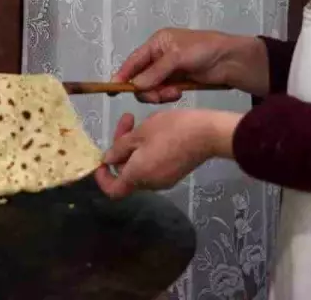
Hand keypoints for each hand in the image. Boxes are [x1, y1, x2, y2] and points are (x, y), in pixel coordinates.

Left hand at [94, 109, 240, 198]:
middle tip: (128, 120)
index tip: (102, 160)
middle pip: (127, 172)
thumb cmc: (171, 130)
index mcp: (137, 175)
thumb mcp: (141, 133)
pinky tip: (157, 131)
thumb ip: (120, 148)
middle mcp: (150, 184)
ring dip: (136, 147)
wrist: (208, 133)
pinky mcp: (176, 173)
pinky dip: (149, 151)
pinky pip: (154, 165)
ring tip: (143, 122)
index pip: (113, 190)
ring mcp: (165, 179)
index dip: (103, 178)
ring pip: (140, 167)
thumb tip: (108, 160)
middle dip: (122, 148)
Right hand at [113, 28, 268, 101]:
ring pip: (152, 88)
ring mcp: (169, 70)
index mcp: (157, 44)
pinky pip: (164, 92)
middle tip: (161, 94)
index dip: (122, 75)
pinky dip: (168, 95)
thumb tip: (135, 86)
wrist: (230, 60)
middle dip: (148, 89)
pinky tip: (179, 93)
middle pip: (140, 78)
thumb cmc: (203, 50)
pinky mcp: (178, 82)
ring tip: (175, 93)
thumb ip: (155, 72)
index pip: (133, 61)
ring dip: (159, 93)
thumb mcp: (177, 57)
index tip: (113, 90)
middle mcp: (159, 56)